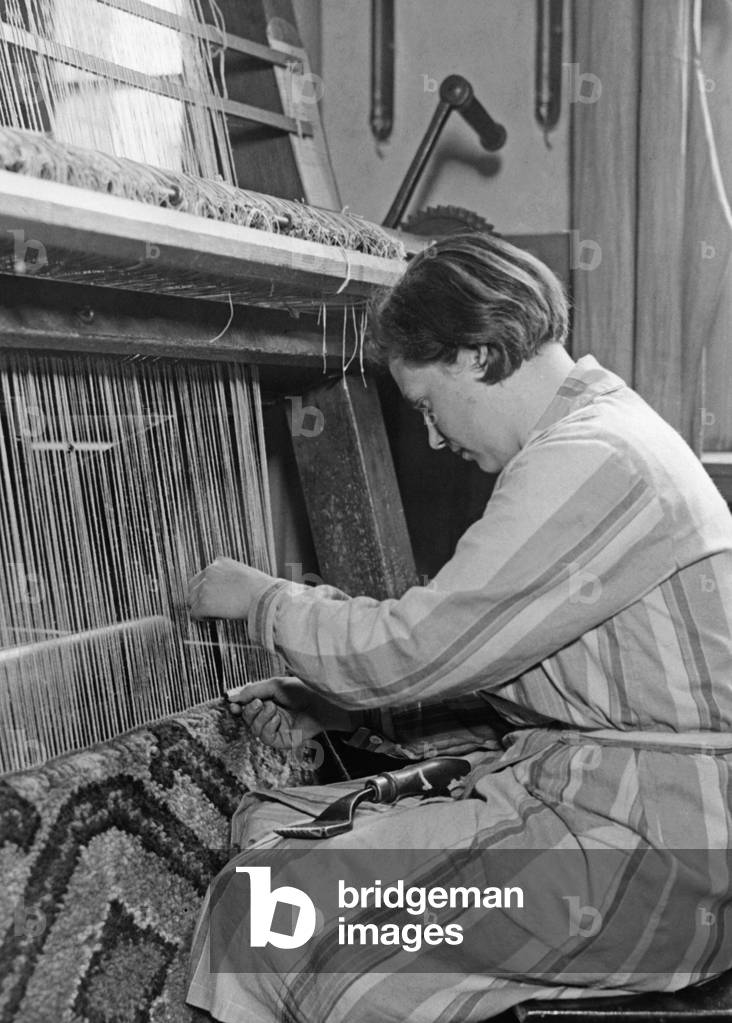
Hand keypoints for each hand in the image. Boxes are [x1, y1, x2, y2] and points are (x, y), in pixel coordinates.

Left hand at [186, 557, 274, 619]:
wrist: (265, 597)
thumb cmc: (262, 589)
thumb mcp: (245, 574)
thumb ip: (230, 577)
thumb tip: (227, 590)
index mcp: (219, 562)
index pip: (203, 576)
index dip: (208, 589)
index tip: (217, 597)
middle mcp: (209, 571)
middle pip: (193, 587)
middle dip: (199, 597)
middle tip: (212, 607)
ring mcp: (205, 587)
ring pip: (191, 601)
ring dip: (200, 608)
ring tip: (215, 614)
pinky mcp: (204, 603)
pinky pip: (194, 613)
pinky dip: (201, 618)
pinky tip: (214, 619)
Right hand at [227, 676, 355, 749]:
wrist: (322, 701)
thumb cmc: (302, 690)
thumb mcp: (274, 685)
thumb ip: (252, 691)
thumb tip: (231, 696)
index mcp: (267, 702)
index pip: (246, 707)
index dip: (237, 707)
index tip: (232, 703)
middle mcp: (270, 717)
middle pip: (247, 719)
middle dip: (249, 711)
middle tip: (258, 703)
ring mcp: (276, 729)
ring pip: (254, 729)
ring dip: (260, 718)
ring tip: (273, 707)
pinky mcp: (282, 741)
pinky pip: (265, 738)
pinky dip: (268, 726)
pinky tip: (278, 718)